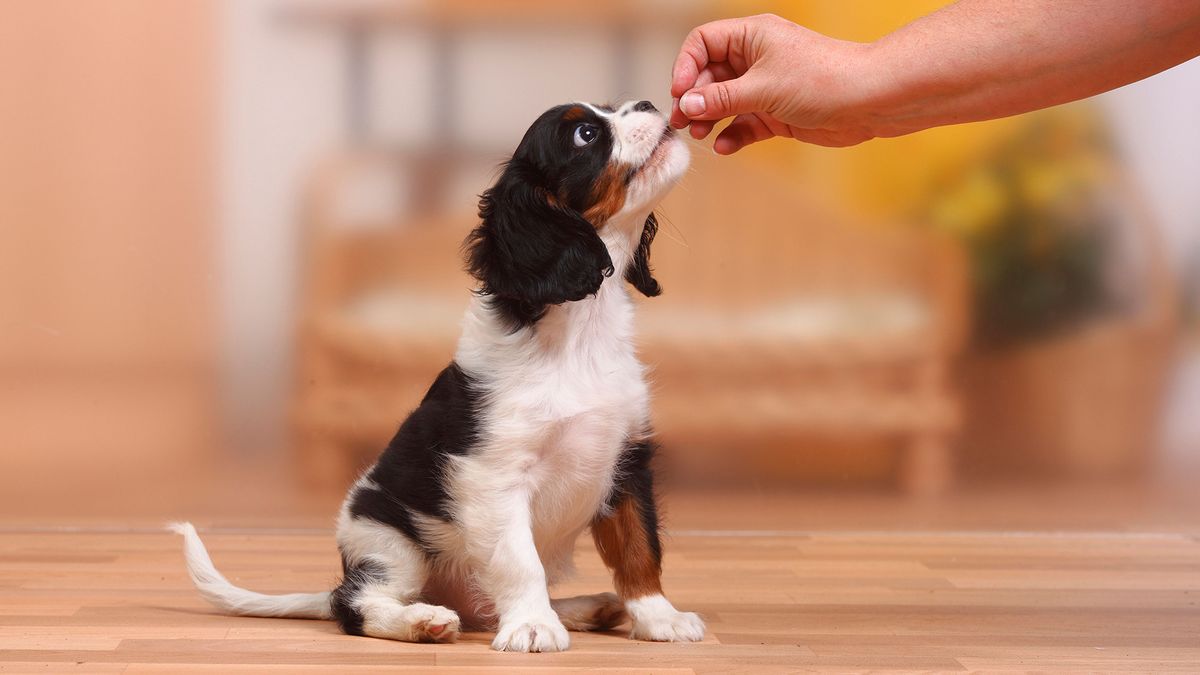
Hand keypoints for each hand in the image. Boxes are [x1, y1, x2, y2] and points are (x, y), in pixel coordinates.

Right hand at [670, 14, 881, 151]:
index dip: (686, 66)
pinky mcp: (776, 113)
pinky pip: (744, 123)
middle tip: (683, 121)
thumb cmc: (822, 79)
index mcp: (751, 37)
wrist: (869, 101)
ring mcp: (765, 86)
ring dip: (710, 118)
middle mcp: (756, 59)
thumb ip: (720, 98)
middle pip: (709, 76)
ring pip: (725, 102)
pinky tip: (725, 146)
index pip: (703, 43)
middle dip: (694, 98)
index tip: (679, 93)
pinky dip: (733, 134)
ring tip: (701, 135)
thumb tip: (686, 104)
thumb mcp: (762, 88)